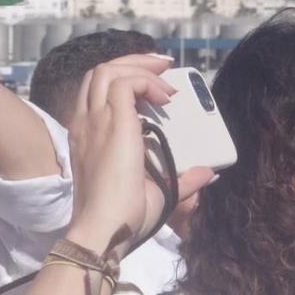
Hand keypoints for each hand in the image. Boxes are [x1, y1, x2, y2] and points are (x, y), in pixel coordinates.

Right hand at [64, 55, 176, 254]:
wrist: (104, 232)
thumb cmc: (124, 220)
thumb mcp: (157, 194)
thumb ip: (181, 182)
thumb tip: (207, 173)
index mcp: (88, 137)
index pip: (98, 92)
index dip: (125, 79)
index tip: (154, 86)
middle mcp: (86, 124)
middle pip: (100, 73)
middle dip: (133, 62)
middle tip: (163, 67)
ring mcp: (96, 122)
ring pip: (108, 70)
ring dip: (139, 65)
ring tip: (165, 73)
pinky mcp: (113, 124)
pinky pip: (127, 83)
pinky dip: (147, 82)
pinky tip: (166, 98)